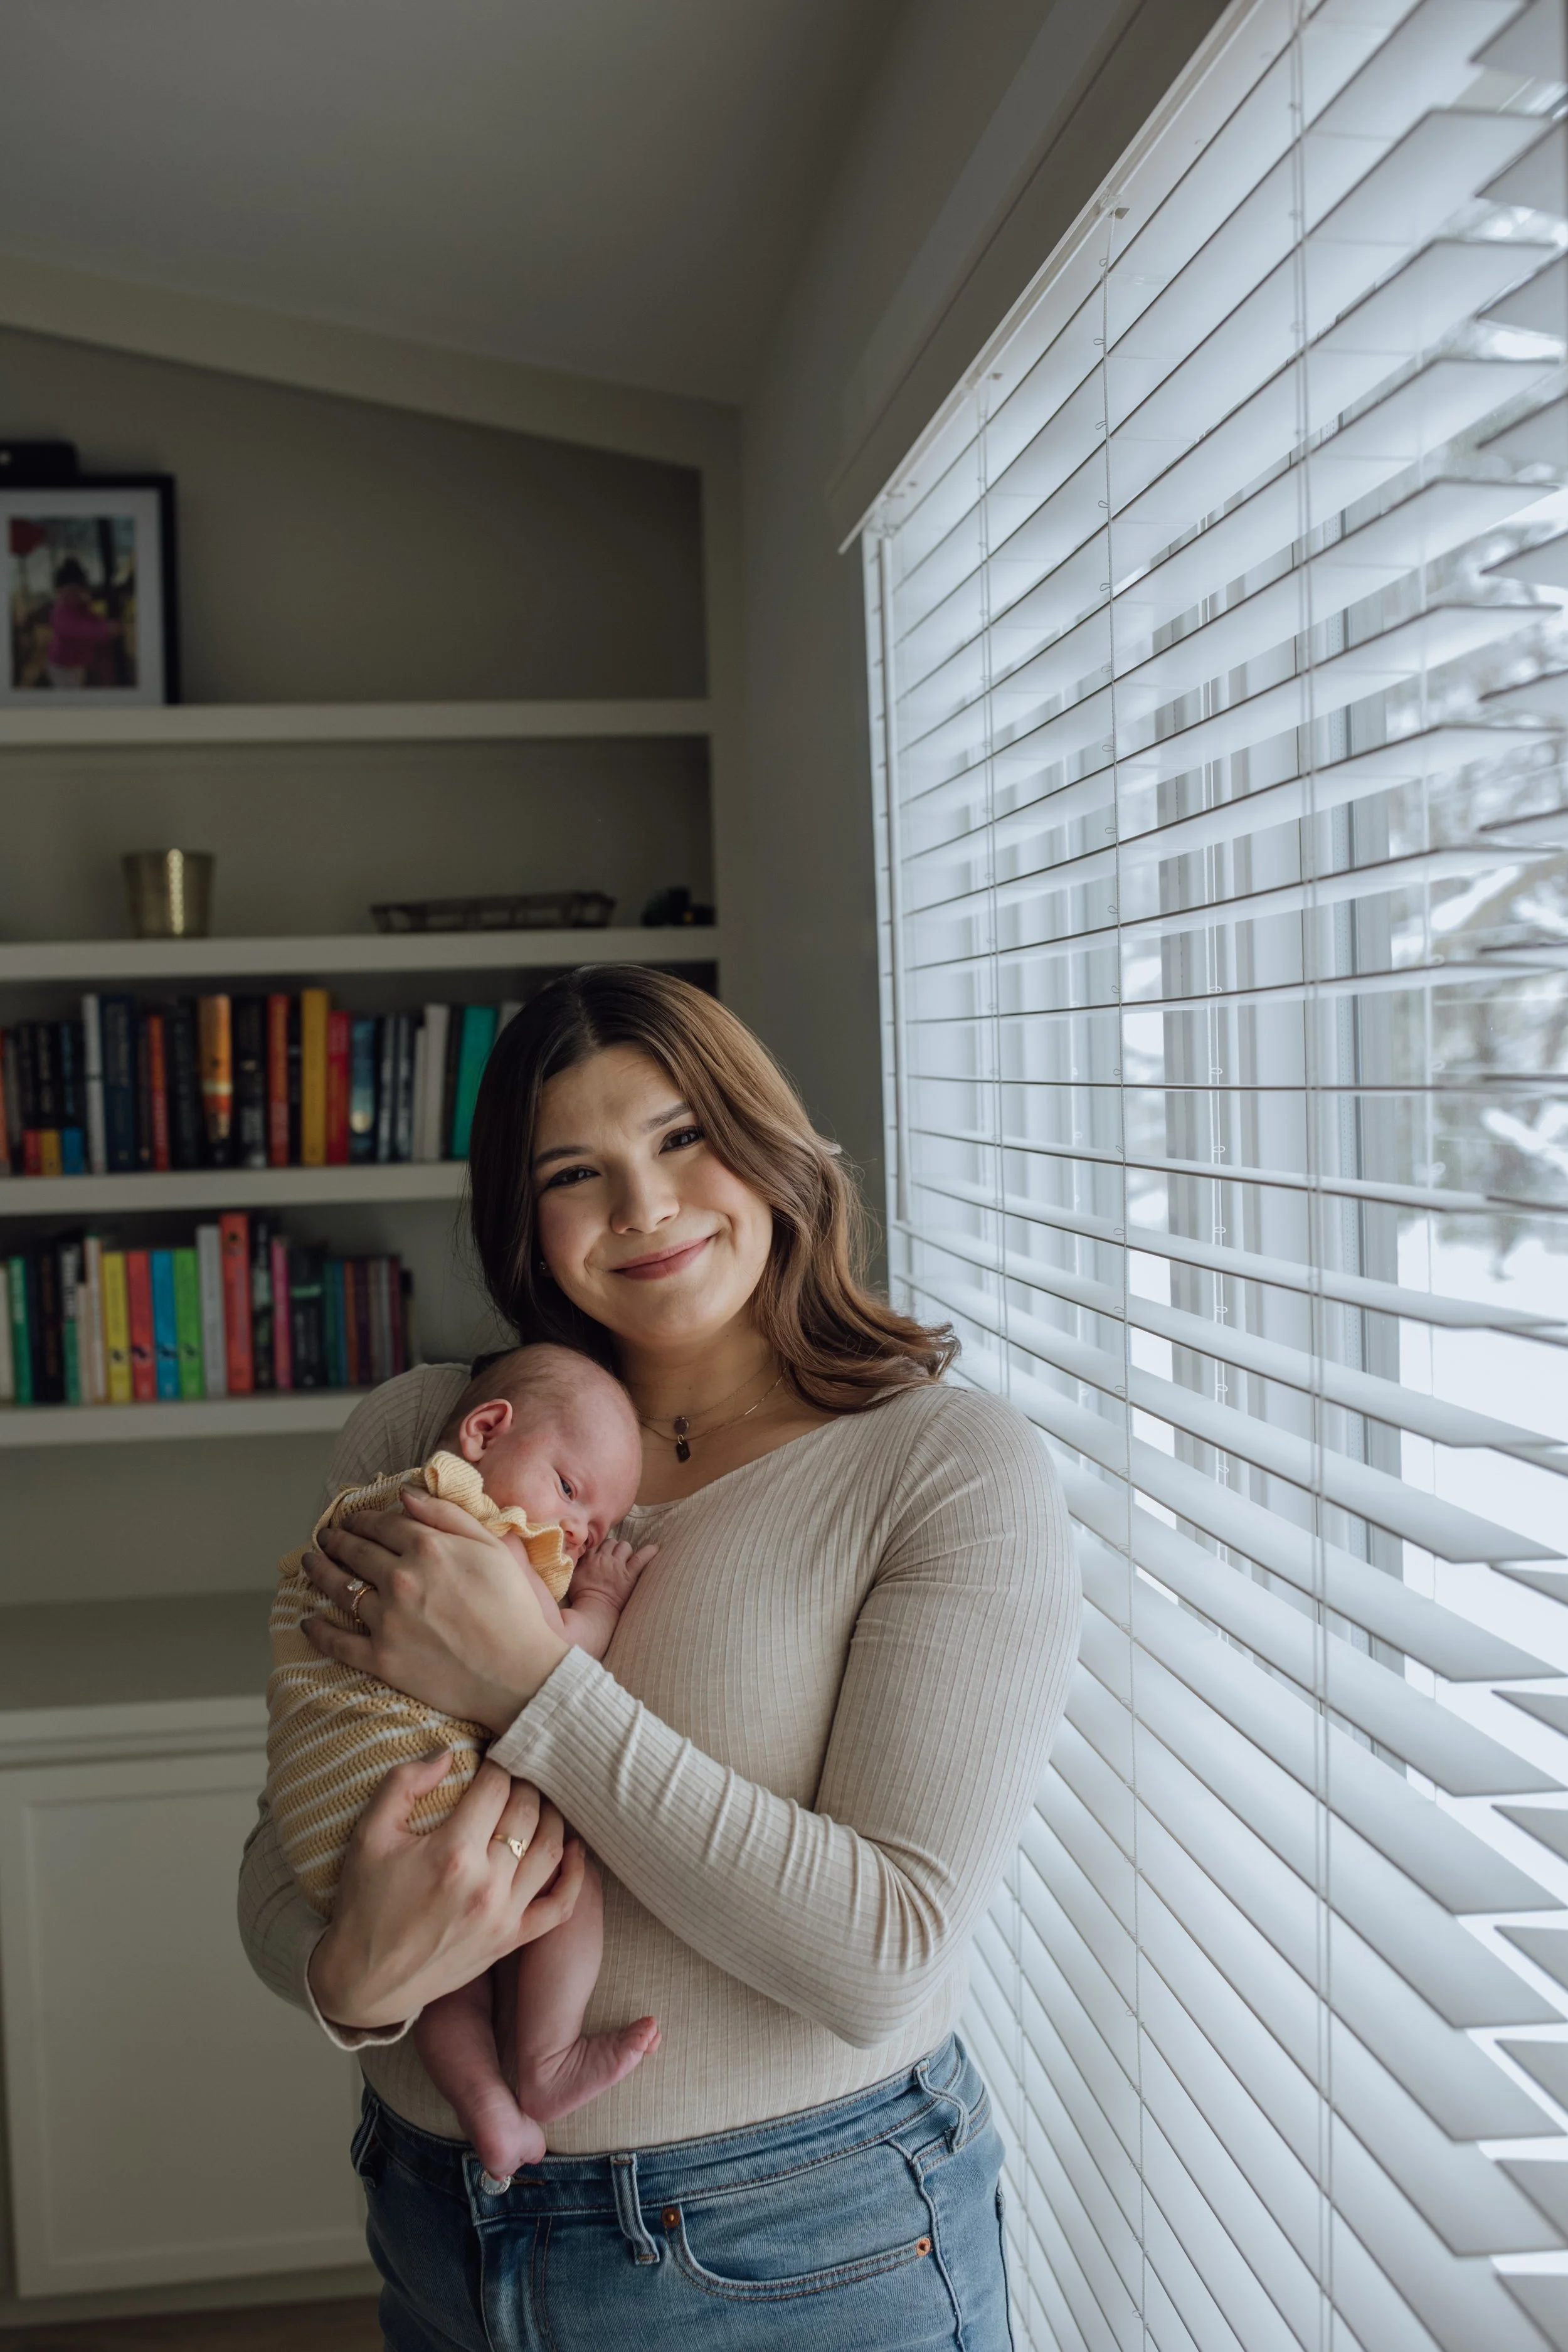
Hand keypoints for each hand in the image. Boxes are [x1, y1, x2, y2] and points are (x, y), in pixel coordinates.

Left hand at [302, 1488, 569, 1732]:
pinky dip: (317, 1630)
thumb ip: (447, 1515)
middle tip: (325, 1537)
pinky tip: (307, 1620)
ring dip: (319, 1572)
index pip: (381, 1525)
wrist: (519, 1673)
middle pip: (355, 1552)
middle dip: (336, 1540)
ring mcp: (387, 1620)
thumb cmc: (513, 1609)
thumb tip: (406, 1494)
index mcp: (427, 1548)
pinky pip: (337, 1642)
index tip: (351, 1519)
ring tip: (309, 1562)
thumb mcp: (491, 1547)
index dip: (362, 1520)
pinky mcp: (381, 1658)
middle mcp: (400, 1579)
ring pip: (340, 1589)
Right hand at [307, 1753, 583, 2032]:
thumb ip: (403, 1784)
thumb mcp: (367, 1836)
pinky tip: (573, 1849)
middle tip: (509, 1778)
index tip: (487, 1760)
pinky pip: (561, 1905)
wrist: (365, 1982)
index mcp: (451, 1854)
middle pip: (527, 1812)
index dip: (494, 1764)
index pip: (495, 1787)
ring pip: (551, 1849)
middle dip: (522, 1784)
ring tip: (535, 1803)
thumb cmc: (364, 1904)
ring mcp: (504, 1916)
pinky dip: (575, 1875)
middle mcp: (485, 1885)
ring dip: (550, 1817)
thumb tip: (447, 1753)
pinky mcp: (511, 1941)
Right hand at [560, 1538, 658, 1661]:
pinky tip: (655, 1548)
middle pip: (612, 1543)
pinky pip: (641, 1558)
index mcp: (590, 1558)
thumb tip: (573, 1554)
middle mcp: (604, 1559)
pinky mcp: (629, 1575)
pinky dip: (649, 1552)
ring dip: (625, 1550)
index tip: (602, 1554)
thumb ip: (574, 1563)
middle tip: (614, 1557)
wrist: (594, 1610)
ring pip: (625, 1546)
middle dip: (613, 1548)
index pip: (598, 1544)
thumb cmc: (581, 1596)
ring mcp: (618, 1566)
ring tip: (626, 1558)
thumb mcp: (572, 1576)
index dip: (601, 1548)